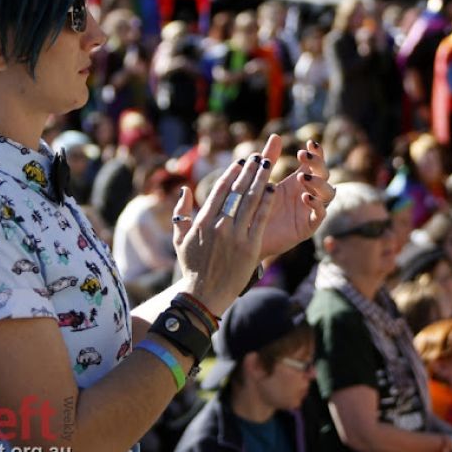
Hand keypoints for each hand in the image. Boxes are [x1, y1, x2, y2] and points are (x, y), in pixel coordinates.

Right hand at [171, 156, 276, 315]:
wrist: (204, 294)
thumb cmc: (191, 267)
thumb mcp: (179, 238)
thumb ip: (180, 212)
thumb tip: (185, 190)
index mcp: (202, 221)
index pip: (220, 191)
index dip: (231, 174)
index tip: (241, 162)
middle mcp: (218, 225)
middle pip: (237, 191)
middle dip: (249, 171)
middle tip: (258, 157)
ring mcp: (235, 236)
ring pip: (250, 201)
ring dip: (260, 180)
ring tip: (268, 165)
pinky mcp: (249, 247)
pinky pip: (259, 219)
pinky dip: (266, 202)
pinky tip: (272, 189)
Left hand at [258, 136, 333, 259]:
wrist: (246, 236)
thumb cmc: (254, 207)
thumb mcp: (261, 180)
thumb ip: (269, 159)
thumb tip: (276, 136)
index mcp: (298, 181)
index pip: (315, 163)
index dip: (317, 153)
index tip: (309, 143)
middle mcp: (308, 193)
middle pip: (325, 175)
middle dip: (318, 164)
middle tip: (303, 156)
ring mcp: (310, 210)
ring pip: (328, 193)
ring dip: (318, 183)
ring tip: (302, 177)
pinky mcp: (308, 227)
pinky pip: (320, 214)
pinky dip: (316, 204)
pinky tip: (305, 197)